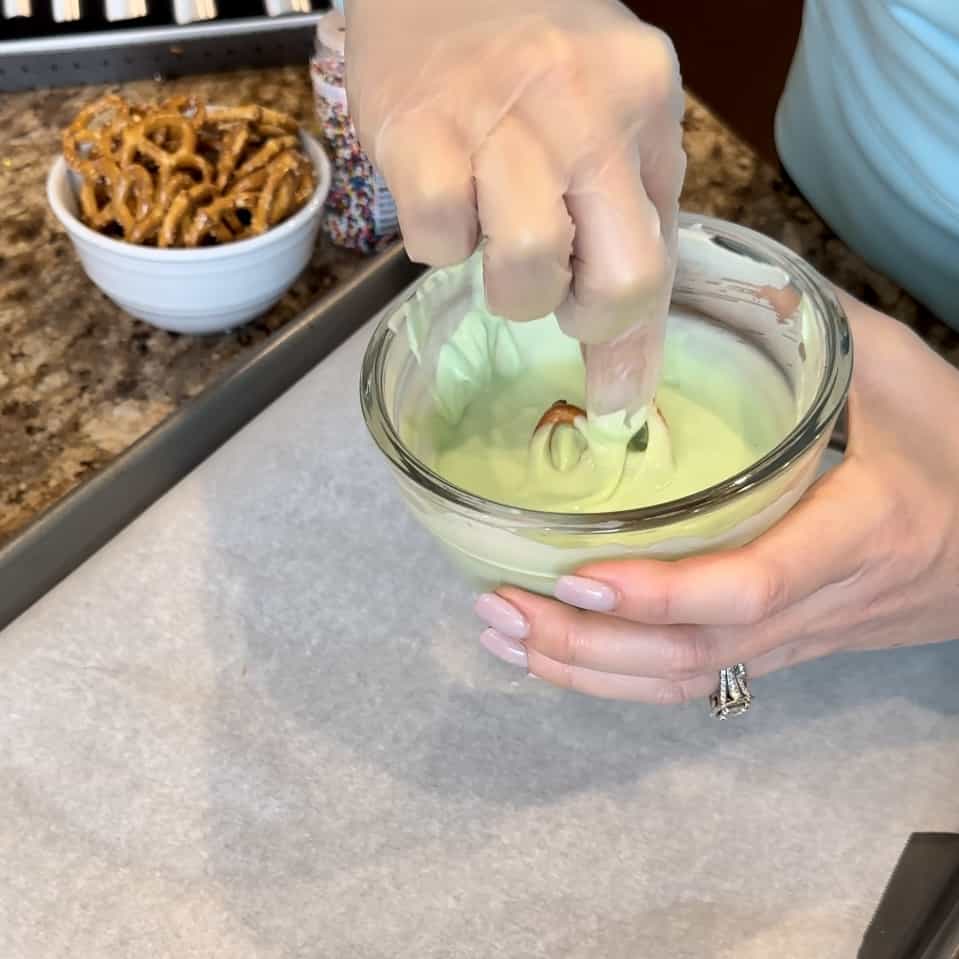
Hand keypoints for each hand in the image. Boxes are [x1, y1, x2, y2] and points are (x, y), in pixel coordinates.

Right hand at [344, 0, 685, 412]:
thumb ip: (627, 230)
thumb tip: (624, 377)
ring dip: (506, 285)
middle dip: (580, 316)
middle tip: (551, 292)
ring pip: (526, 269)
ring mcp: (501, 115)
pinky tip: (443, 200)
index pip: (659, 254)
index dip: (632, 337)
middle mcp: (587, 103)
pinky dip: (438, 245)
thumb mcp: (607, 122)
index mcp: (646, 99)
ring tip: (491, 234)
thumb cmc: (529, 64)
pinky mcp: (419, 130)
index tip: (619, 396)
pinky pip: (438, 242)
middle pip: (619, 276)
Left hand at [473, 293, 958, 700]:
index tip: (572, 574)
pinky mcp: (784, 649)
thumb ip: (807, 327)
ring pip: (686, 680)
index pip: (750, 584)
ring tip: (501, 634)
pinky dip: (618, 678)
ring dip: (586, 670)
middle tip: (495, 607)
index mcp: (861, 533)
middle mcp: (824, 604)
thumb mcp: (896, 373)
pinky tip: (557, 656)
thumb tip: (695, 276)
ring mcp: (800, 639)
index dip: (660, 592)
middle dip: (586, 644)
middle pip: (694, 652)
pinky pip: (697, 679)